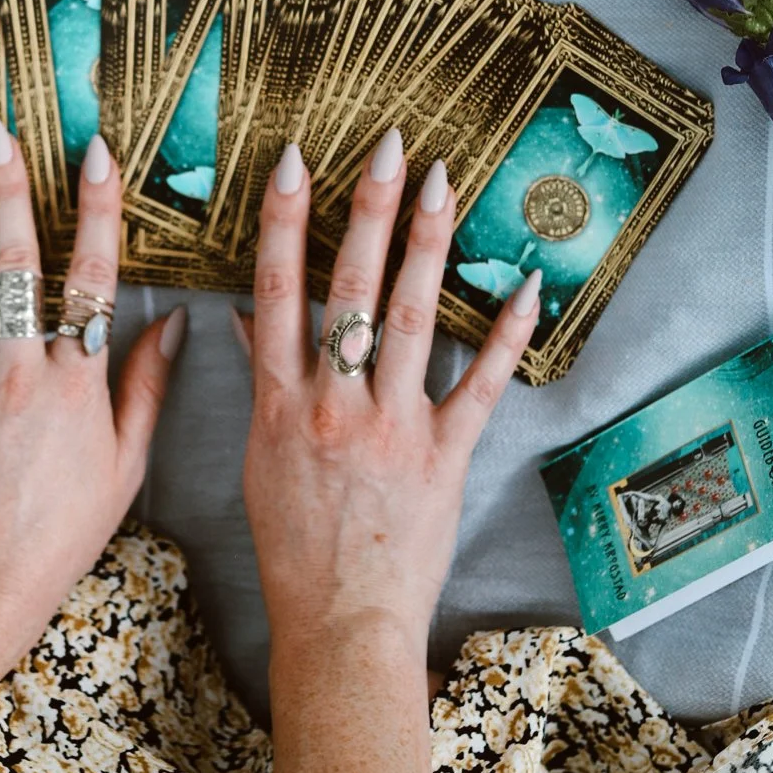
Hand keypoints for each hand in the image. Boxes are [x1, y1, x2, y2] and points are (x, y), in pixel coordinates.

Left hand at [0, 114, 184, 680]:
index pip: (94, 276)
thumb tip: (177, 318)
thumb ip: (147, 385)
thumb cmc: (62, 530)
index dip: (98, 208)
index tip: (98, 151)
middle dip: (9, 187)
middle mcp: (20, 369)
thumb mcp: (125, 463)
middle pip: (17, 261)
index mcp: (78, 381)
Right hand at [239, 131, 539, 669]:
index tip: (292, 160)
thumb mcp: (259, 458)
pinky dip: (503, 335)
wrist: (340, 626)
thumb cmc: (293, 546)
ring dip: (427, 245)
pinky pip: (478, 385)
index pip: (276, 290)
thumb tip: (248, 317)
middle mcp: (333, 404)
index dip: (282, 220)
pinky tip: (523, 285)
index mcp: (280, 402)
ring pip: (410, 318)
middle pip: (349, 288)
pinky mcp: (444, 457)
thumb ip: (262, 380)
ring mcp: (392, 427)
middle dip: (367, 210)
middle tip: (388, 146)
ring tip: (443, 181)